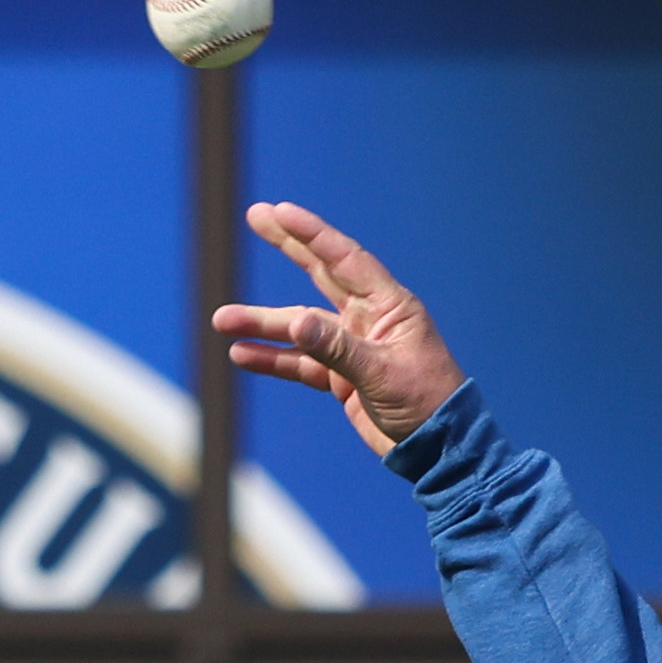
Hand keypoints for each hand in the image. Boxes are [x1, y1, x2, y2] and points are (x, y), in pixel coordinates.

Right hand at [213, 202, 467, 458]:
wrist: (439, 450)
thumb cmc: (427, 404)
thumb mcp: (383, 375)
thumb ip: (337, 349)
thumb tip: (295, 322)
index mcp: (390, 306)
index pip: (344, 259)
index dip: (311, 233)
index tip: (279, 212)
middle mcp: (368, 319)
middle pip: (319, 274)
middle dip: (287, 246)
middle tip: (255, 217)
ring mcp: (353, 347)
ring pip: (299, 326)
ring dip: (262, 322)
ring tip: (222, 320)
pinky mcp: (341, 377)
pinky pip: (300, 363)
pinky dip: (273, 359)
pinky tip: (242, 355)